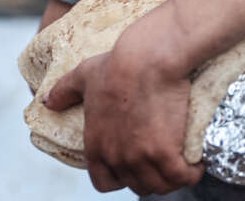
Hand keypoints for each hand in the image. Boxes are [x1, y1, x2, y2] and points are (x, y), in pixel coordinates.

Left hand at [43, 40, 203, 194]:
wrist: (147, 58)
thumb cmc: (118, 63)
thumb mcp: (84, 75)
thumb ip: (64, 91)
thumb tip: (47, 101)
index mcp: (95, 145)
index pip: (104, 183)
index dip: (120, 177)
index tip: (136, 163)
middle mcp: (116, 158)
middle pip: (138, 186)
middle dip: (151, 176)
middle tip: (165, 160)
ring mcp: (141, 158)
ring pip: (160, 186)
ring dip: (173, 178)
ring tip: (183, 163)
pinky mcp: (166, 154)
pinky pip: (182, 177)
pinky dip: (192, 172)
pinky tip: (196, 162)